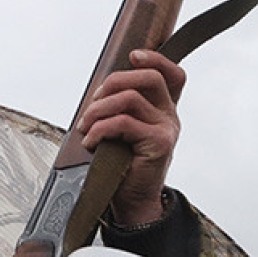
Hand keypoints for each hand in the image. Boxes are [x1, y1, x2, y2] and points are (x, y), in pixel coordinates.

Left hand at [77, 49, 185, 225]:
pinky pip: (123, 123)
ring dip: (99, 109)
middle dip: (115, 81)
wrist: (132, 201)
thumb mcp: (120, 131)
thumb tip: (97, 91)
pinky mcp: (158, 143)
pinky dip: (100, 129)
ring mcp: (166, 129)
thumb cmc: (123, 166)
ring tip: (86, 126)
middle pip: (149, 78)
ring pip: (130, 99)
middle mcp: (168, 116)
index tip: (133, 56)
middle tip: (94, 100)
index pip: (171, 74)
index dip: (155, 58)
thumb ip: (118, 109)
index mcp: (161, 110)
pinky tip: (92, 141)